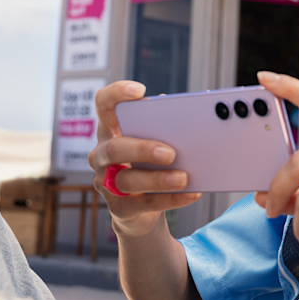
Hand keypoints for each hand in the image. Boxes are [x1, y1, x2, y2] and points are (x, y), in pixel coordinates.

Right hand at [88, 81, 200, 237]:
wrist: (142, 209)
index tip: (140, 90)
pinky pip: (145, 204)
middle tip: (171, 153)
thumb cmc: (150, 165)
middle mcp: (102, 155)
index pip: (103, 104)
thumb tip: (197, 117)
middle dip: (143, 149)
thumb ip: (165, 129)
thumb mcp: (155, 143)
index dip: (116, 94)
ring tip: (184, 178)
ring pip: (128, 180)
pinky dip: (171, 199)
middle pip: (114, 149)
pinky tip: (192, 193)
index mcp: (111, 130)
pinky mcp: (119, 209)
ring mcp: (106, 183)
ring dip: (158, 179)